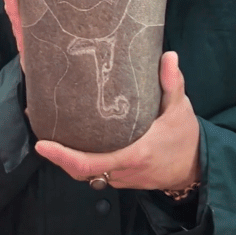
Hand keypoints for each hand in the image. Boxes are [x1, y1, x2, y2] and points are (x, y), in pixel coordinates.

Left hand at [35, 52, 201, 191]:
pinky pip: (95, 174)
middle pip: (80, 171)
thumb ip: (172, 84)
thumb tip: (168, 55)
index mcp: (134, 154)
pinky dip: (81, 163)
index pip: (91, 162)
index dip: (63, 156)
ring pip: (86, 174)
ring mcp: (120, 178)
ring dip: (67, 160)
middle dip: (57, 158)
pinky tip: (71, 144)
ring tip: (50, 137)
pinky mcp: (120, 179)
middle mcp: (123, 170)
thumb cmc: (185, 138)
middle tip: (40, 137)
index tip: (42, 144)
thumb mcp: (181, 109)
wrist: (195, 169)